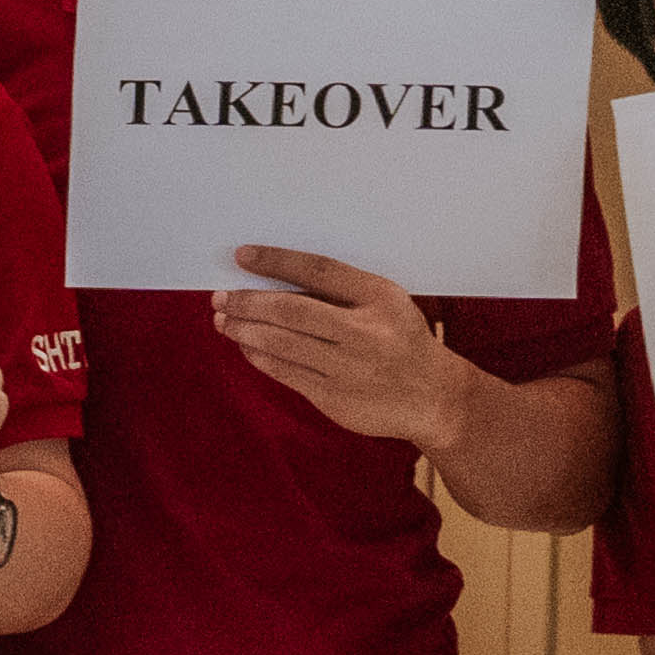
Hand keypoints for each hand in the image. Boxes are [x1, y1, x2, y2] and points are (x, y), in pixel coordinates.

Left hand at [210, 246, 467, 445]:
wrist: (434, 397)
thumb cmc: (400, 339)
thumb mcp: (385, 302)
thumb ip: (338, 292)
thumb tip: (272, 283)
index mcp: (379, 297)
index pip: (318, 270)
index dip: (276, 261)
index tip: (242, 255)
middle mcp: (365, 333)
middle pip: (292, 311)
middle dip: (248, 302)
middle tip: (220, 297)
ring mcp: (350, 369)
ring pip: (282, 344)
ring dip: (244, 331)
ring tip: (222, 320)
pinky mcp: (335, 398)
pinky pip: (285, 372)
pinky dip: (259, 356)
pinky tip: (245, 345)